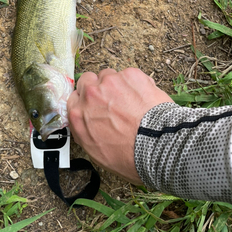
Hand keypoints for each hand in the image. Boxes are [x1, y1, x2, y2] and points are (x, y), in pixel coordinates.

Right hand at [67, 68, 172, 183]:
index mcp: (79, 114)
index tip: (94, 105)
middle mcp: (91, 94)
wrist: (158, 147)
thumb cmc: (130, 156)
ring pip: (109, 75)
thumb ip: (85, 131)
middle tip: (112, 101)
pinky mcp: (131, 75)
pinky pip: (129, 75)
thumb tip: (89, 124)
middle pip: (88, 80)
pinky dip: (136, 84)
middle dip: (98, 88)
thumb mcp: (97, 153)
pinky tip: (143, 99)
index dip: (85, 101)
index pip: (74, 98)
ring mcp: (111, 82)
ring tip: (131, 101)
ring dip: (117, 85)